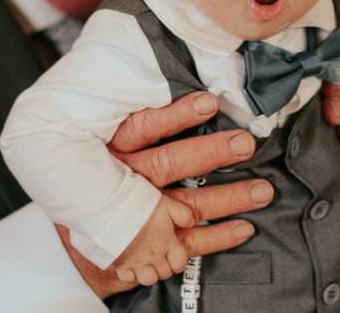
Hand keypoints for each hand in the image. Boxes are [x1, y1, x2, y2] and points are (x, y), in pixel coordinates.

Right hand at [58, 91, 274, 297]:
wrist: (77, 245)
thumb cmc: (100, 178)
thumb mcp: (102, 143)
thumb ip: (132, 118)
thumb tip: (187, 91)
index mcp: (113, 151)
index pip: (143, 128)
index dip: (176, 115)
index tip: (208, 102)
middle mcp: (125, 183)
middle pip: (168, 164)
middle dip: (209, 152)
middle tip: (244, 143)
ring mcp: (139, 218)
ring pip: (186, 204)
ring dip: (228, 197)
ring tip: (262, 190)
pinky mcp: (151, 248)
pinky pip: (188, 242)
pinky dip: (219, 237)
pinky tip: (246, 227)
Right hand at [113, 196, 193, 286]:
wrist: (113, 210)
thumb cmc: (139, 205)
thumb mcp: (168, 204)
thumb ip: (183, 214)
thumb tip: (191, 221)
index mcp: (167, 243)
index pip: (180, 263)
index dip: (179, 260)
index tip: (176, 255)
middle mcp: (153, 256)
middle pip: (165, 273)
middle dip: (165, 267)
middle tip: (161, 256)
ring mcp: (137, 262)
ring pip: (148, 280)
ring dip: (149, 273)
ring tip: (147, 262)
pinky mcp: (120, 264)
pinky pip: (128, 277)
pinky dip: (130, 273)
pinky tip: (130, 262)